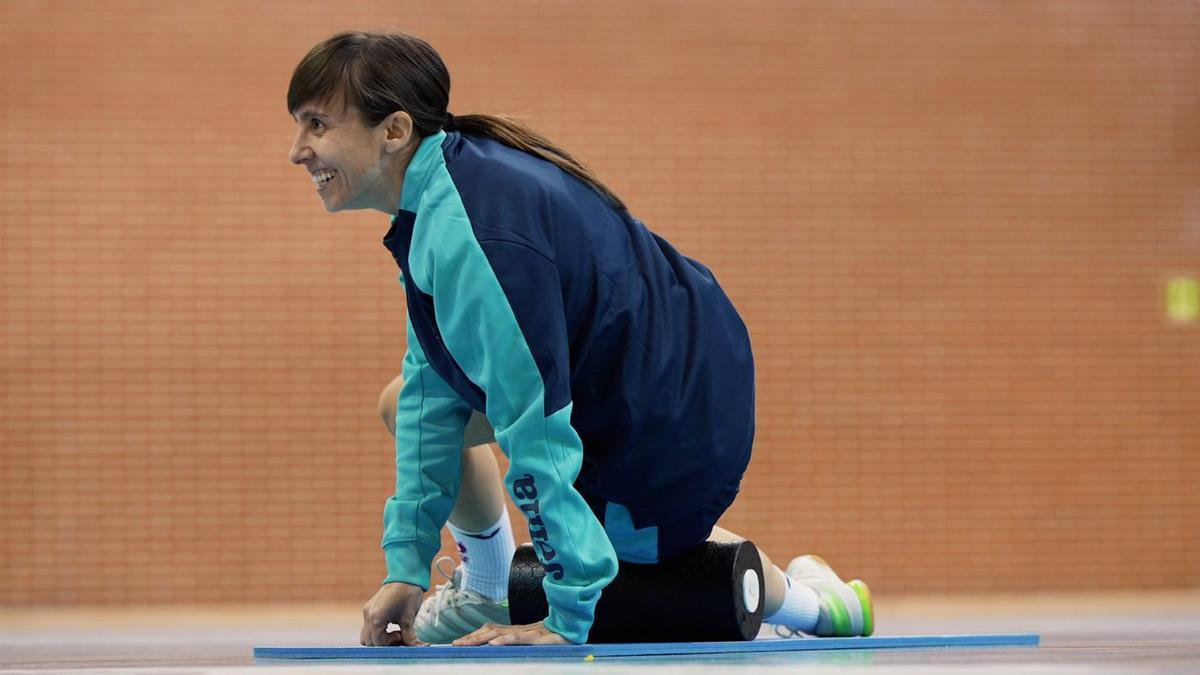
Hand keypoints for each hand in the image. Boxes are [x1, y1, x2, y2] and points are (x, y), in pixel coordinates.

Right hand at [360, 582, 427, 645]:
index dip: (391, 644)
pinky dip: (379, 631)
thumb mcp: (409, 619)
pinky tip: (393, 626)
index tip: (403, 637)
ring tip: (397, 631)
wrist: (407, 575)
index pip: (378, 643)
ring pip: (367, 636)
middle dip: (385, 643)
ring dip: (380, 638)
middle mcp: (368, 615)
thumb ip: (409, 637)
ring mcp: (367, 611)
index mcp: (376, 618)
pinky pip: (369, 626)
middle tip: (400, 637)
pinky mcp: (370, 609)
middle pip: (369, 642)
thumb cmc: (409, 595)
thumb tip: (416, 649)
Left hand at [453, 620, 568, 645]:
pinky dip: (506, 640)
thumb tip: (493, 650)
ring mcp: (527, 633)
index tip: (457, 642)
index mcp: (514, 631)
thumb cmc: (550, 639)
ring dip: (482, 638)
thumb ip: (513, 645)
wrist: (572, 629)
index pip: (489, 631)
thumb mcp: (528, 643)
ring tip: (468, 644)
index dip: (473, 635)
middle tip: (456, 644)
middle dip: (472, 637)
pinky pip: (519, 638)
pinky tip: (495, 644)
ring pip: (500, 633)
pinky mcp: (538, 638)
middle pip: (490, 630)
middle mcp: (518, 630)